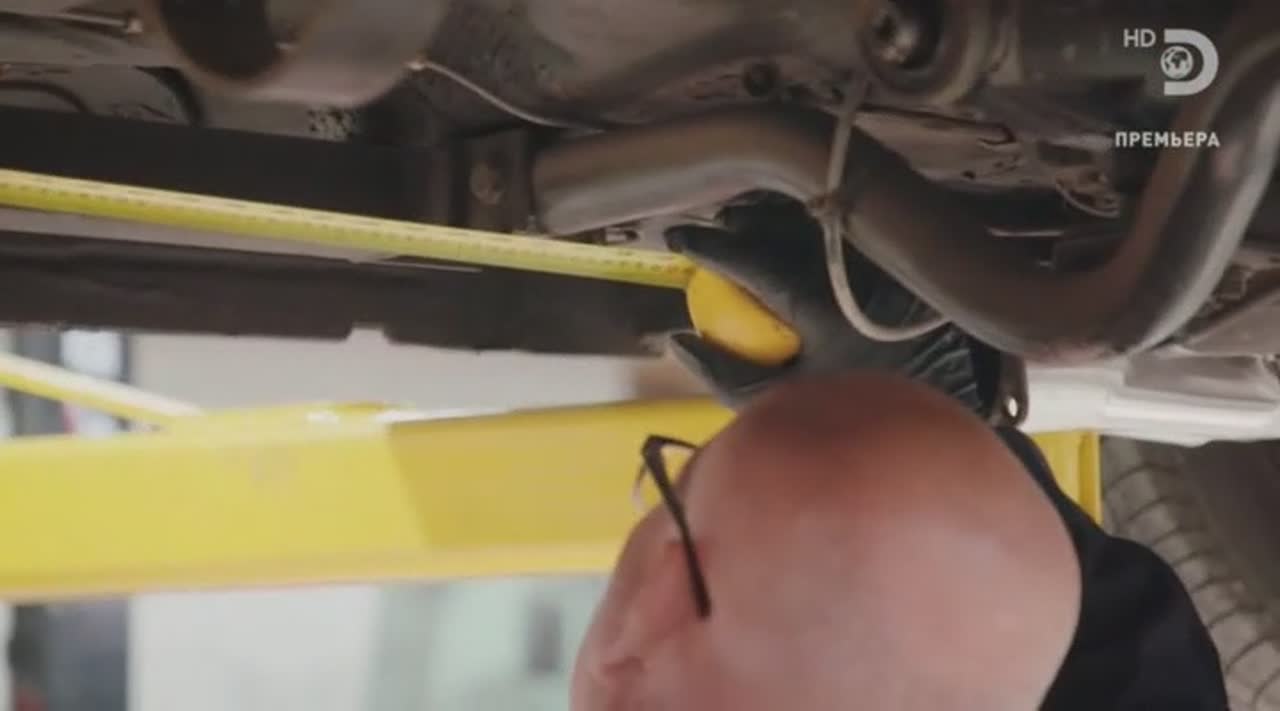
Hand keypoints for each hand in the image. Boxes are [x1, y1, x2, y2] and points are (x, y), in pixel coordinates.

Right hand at [666, 203, 1006, 414]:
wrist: (931, 402)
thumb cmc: (848, 407)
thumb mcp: (777, 402)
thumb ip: (723, 374)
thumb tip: (679, 341)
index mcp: (817, 306)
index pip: (752, 262)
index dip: (710, 247)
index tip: (680, 241)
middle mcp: (849, 273)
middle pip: (780, 228)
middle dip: (738, 221)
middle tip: (709, 227)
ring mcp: (874, 261)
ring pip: (811, 221)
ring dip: (771, 217)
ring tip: (740, 222)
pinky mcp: (892, 260)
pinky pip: (838, 230)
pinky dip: (805, 226)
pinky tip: (789, 233)